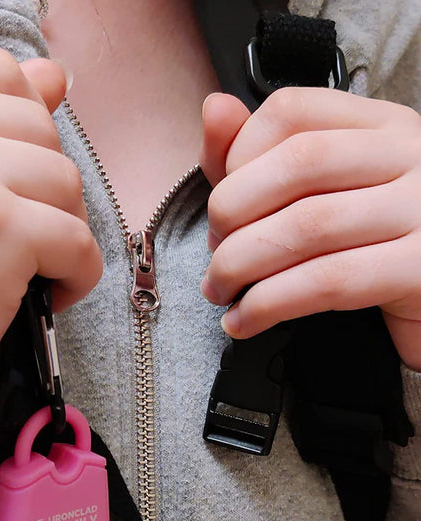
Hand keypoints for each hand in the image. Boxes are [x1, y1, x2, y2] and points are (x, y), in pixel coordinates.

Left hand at [199, 88, 420, 369]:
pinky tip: (244, 321)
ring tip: (220, 292)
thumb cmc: (367, 246)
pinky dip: (269, 304)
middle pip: (297, 163)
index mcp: (380, 126)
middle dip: (231, 215)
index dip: (235, 158)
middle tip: (215, 257)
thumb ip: (258, 157)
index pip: (291, 111)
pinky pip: (328, 281)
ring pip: (308, 225)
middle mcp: (409, 154)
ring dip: (240, 265)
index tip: (221, 207)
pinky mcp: (420, 269)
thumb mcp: (319, 194)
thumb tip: (213, 108)